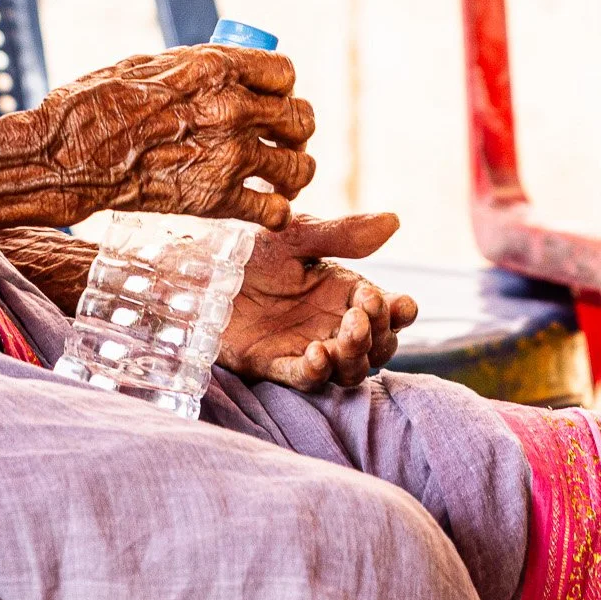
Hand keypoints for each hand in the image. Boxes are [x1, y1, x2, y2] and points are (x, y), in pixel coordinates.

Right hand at [0, 44, 315, 229]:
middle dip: (293, 130)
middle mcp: (232, 107)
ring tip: (278, 178)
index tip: (268, 98)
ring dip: (293, 172)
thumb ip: (195, 70)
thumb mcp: (148, 65)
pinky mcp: (218, 199)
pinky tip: (261, 208)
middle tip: (277, 140)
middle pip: (302, 118)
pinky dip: (273, 212)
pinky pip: (275, 210)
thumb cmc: (94, 104)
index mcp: (216, 66)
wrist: (68, 155)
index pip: (284, 71)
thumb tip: (222, 72)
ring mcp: (229, 155)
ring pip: (300, 167)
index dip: (279, 87)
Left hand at [216, 212, 417, 390]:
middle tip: (362, 313)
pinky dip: (316, 371)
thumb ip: (342, 234)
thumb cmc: (252, 247)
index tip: (398, 303)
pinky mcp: (275, 364)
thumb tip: (394, 220)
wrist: (201, 265)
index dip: (399, 311)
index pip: (389, 311)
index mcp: (345, 291)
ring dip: (355, 355)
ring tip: (346, 334)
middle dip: (379, 334)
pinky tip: (316, 354)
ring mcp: (307, 346)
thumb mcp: (296, 234)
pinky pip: (305, 378)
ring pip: (349, 368)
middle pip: (377, 345)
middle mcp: (333, 323)